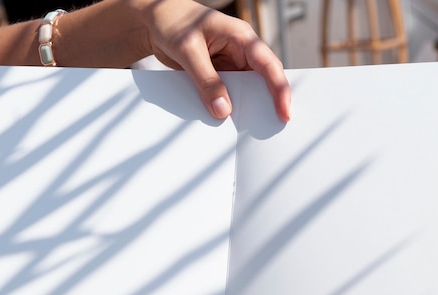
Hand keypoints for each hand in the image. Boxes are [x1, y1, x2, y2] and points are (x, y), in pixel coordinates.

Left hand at [138, 0, 290, 121]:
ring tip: (247, 132)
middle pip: (263, 80)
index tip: (284, 112)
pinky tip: (225, 123)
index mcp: (241, 37)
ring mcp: (230, 63)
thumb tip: (223, 110)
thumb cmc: (171, 21)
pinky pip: (228, 94)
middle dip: (268, 103)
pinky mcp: (218, 75)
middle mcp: (240, 50)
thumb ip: (206, 81)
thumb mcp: (188, 51)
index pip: (268, 65)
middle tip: (269, 129)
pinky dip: (227, 107)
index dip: (280, 89)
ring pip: (246, 90)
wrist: (152, 19)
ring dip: (245, 108)